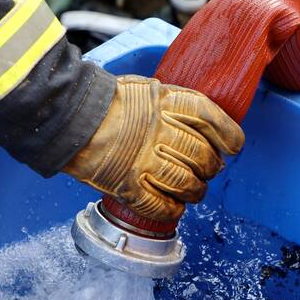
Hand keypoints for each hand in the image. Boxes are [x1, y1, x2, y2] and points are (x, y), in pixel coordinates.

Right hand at [63, 75, 244, 221]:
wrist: (65, 117)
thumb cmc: (104, 101)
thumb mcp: (144, 89)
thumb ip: (171, 102)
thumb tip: (198, 119)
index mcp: (164, 103)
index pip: (209, 117)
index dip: (228, 134)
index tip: (233, 145)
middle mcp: (159, 132)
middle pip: (201, 155)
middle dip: (211, 167)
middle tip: (209, 170)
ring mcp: (143, 161)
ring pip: (186, 184)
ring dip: (196, 191)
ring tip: (194, 192)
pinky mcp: (127, 186)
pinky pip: (160, 206)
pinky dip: (172, 210)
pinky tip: (173, 208)